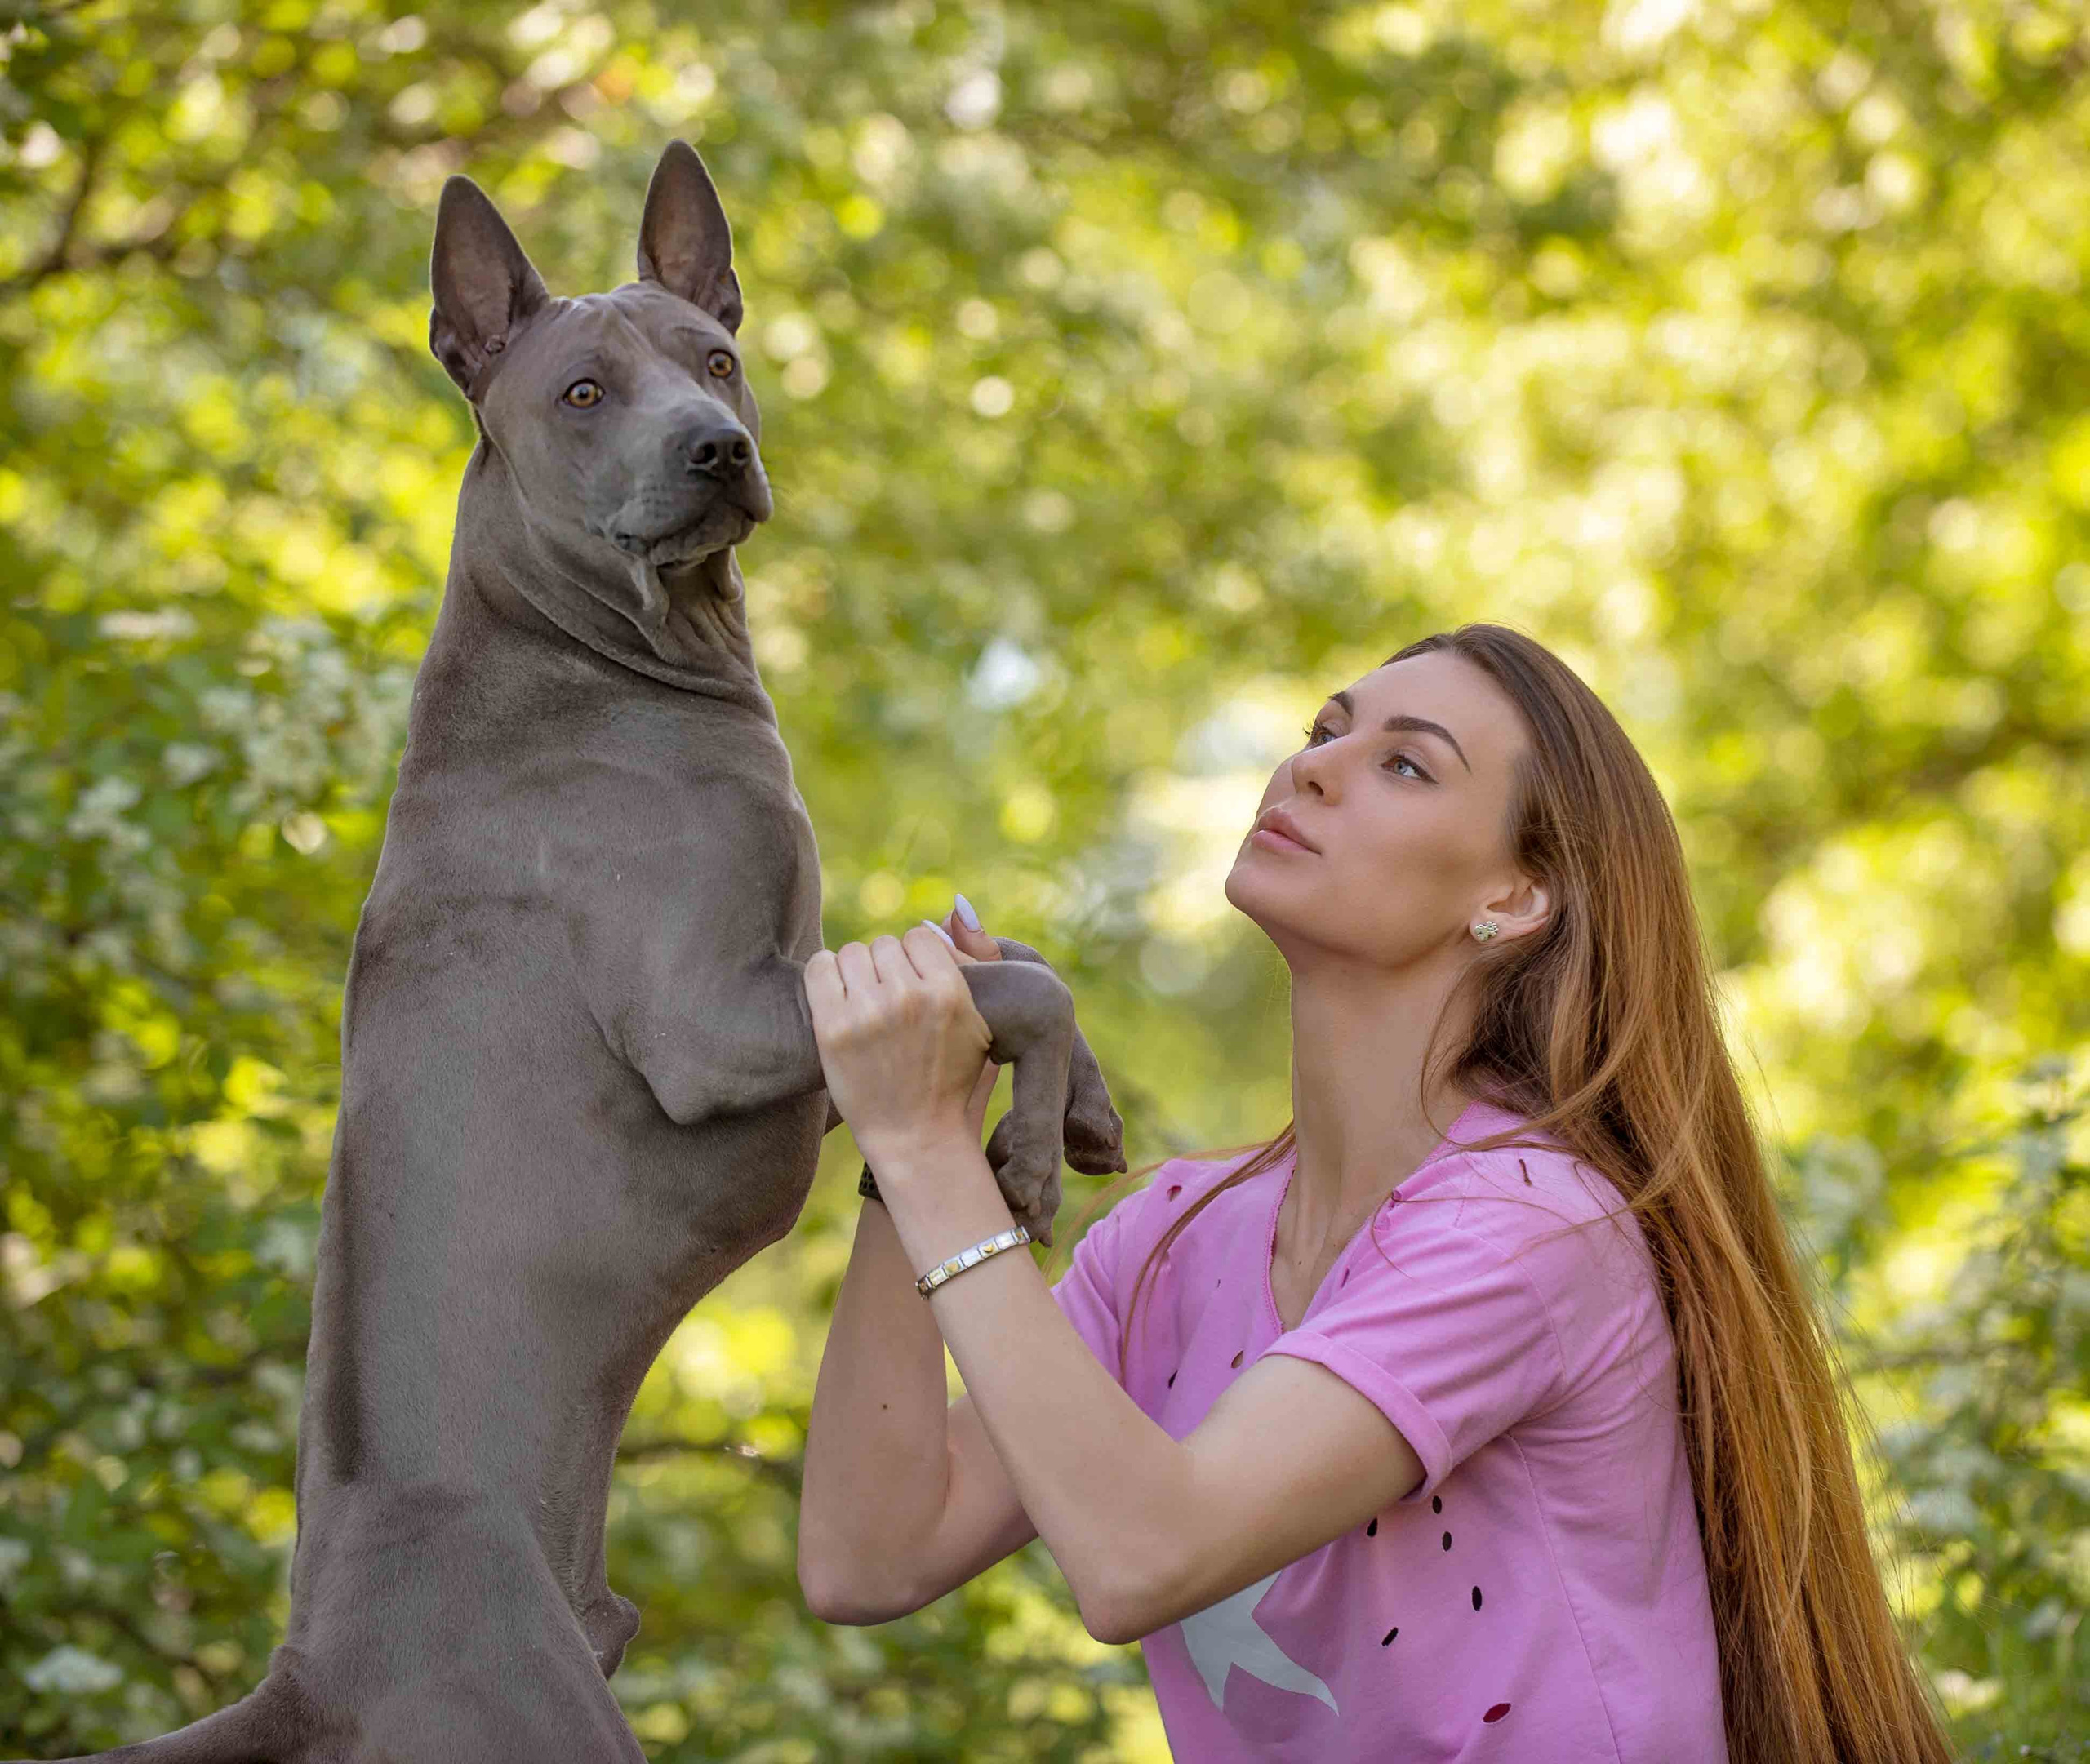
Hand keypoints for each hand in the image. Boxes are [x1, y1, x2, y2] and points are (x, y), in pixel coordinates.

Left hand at [804, 902, 1000, 1166]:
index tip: (911, 988)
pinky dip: (825, 977)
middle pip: (883, 945)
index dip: (913, 960)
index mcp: (950, 992)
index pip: (917, 937)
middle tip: (887, 1003)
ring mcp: (870, 1012)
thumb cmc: (950, 1077)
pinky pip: (819, 967)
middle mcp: (910, 997)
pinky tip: (837, 1001)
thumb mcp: (978, 1022)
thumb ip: (974, 962)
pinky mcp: (833, 1028)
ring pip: (852, 954)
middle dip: (884, 969)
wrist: (917, 1137)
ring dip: (856, 975)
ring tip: (864, 1006)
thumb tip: (954, 906)